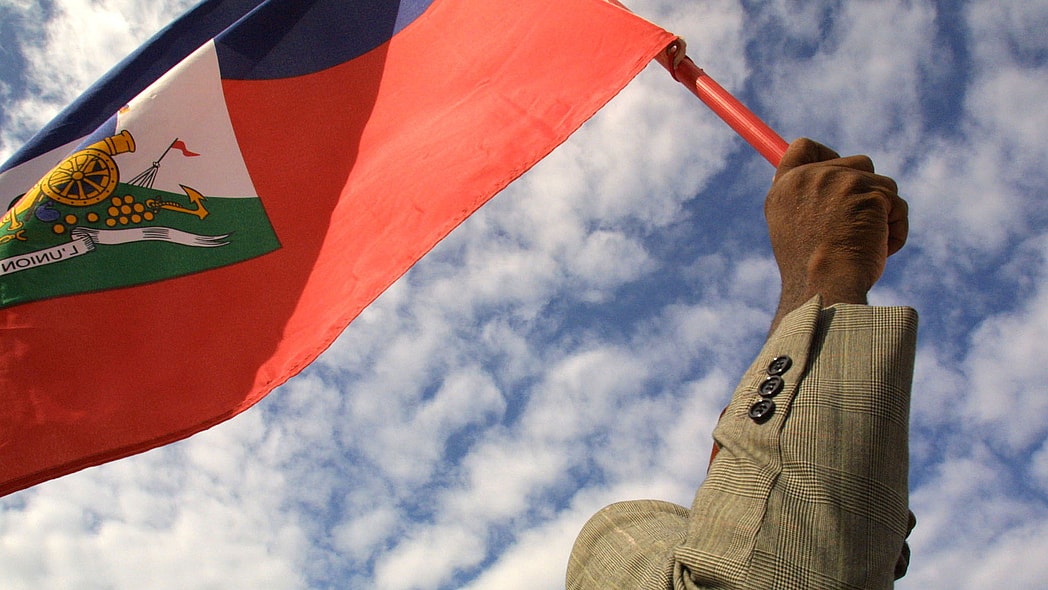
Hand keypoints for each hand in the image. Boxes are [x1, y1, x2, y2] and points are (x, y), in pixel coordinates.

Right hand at [765, 138, 907, 329]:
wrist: (823, 287)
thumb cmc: (812, 273)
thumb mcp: (795, 233)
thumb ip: (808, 206)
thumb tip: (836, 193)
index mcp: (784, 189)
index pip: (802, 148)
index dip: (826, 155)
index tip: (841, 170)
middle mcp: (809, 177)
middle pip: (856, 162)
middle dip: (867, 191)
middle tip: (863, 224)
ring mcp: (839, 181)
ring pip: (881, 183)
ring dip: (883, 211)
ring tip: (869, 243)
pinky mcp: (869, 192)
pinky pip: (896, 205)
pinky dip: (895, 229)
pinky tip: (881, 250)